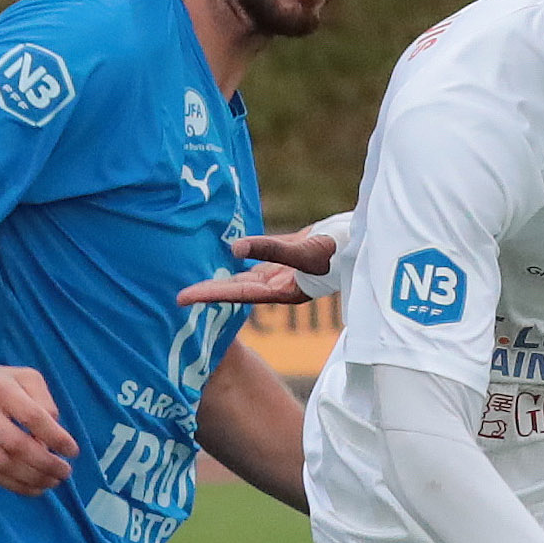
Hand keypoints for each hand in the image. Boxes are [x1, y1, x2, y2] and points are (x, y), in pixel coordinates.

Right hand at [0, 358, 76, 495]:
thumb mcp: (22, 376)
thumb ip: (43, 399)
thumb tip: (55, 431)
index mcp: (1, 389)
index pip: (32, 416)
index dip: (55, 437)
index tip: (72, 451)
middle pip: (17, 446)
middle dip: (46, 464)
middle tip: (64, 472)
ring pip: (3, 464)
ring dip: (33, 479)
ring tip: (52, 482)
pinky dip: (14, 485)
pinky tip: (33, 488)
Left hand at [177, 227, 336, 306]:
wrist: (364, 242)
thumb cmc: (338, 251)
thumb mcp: (304, 251)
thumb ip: (270, 249)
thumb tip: (233, 249)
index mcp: (280, 291)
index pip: (235, 294)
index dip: (208, 295)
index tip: (181, 299)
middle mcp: (278, 284)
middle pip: (235, 289)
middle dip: (209, 291)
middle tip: (179, 296)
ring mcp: (283, 271)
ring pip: (245, 275)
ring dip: (223, 277)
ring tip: (197, 279)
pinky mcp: (289, 255)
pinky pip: (258, 256)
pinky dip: (243, 256)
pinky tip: (229, 255)